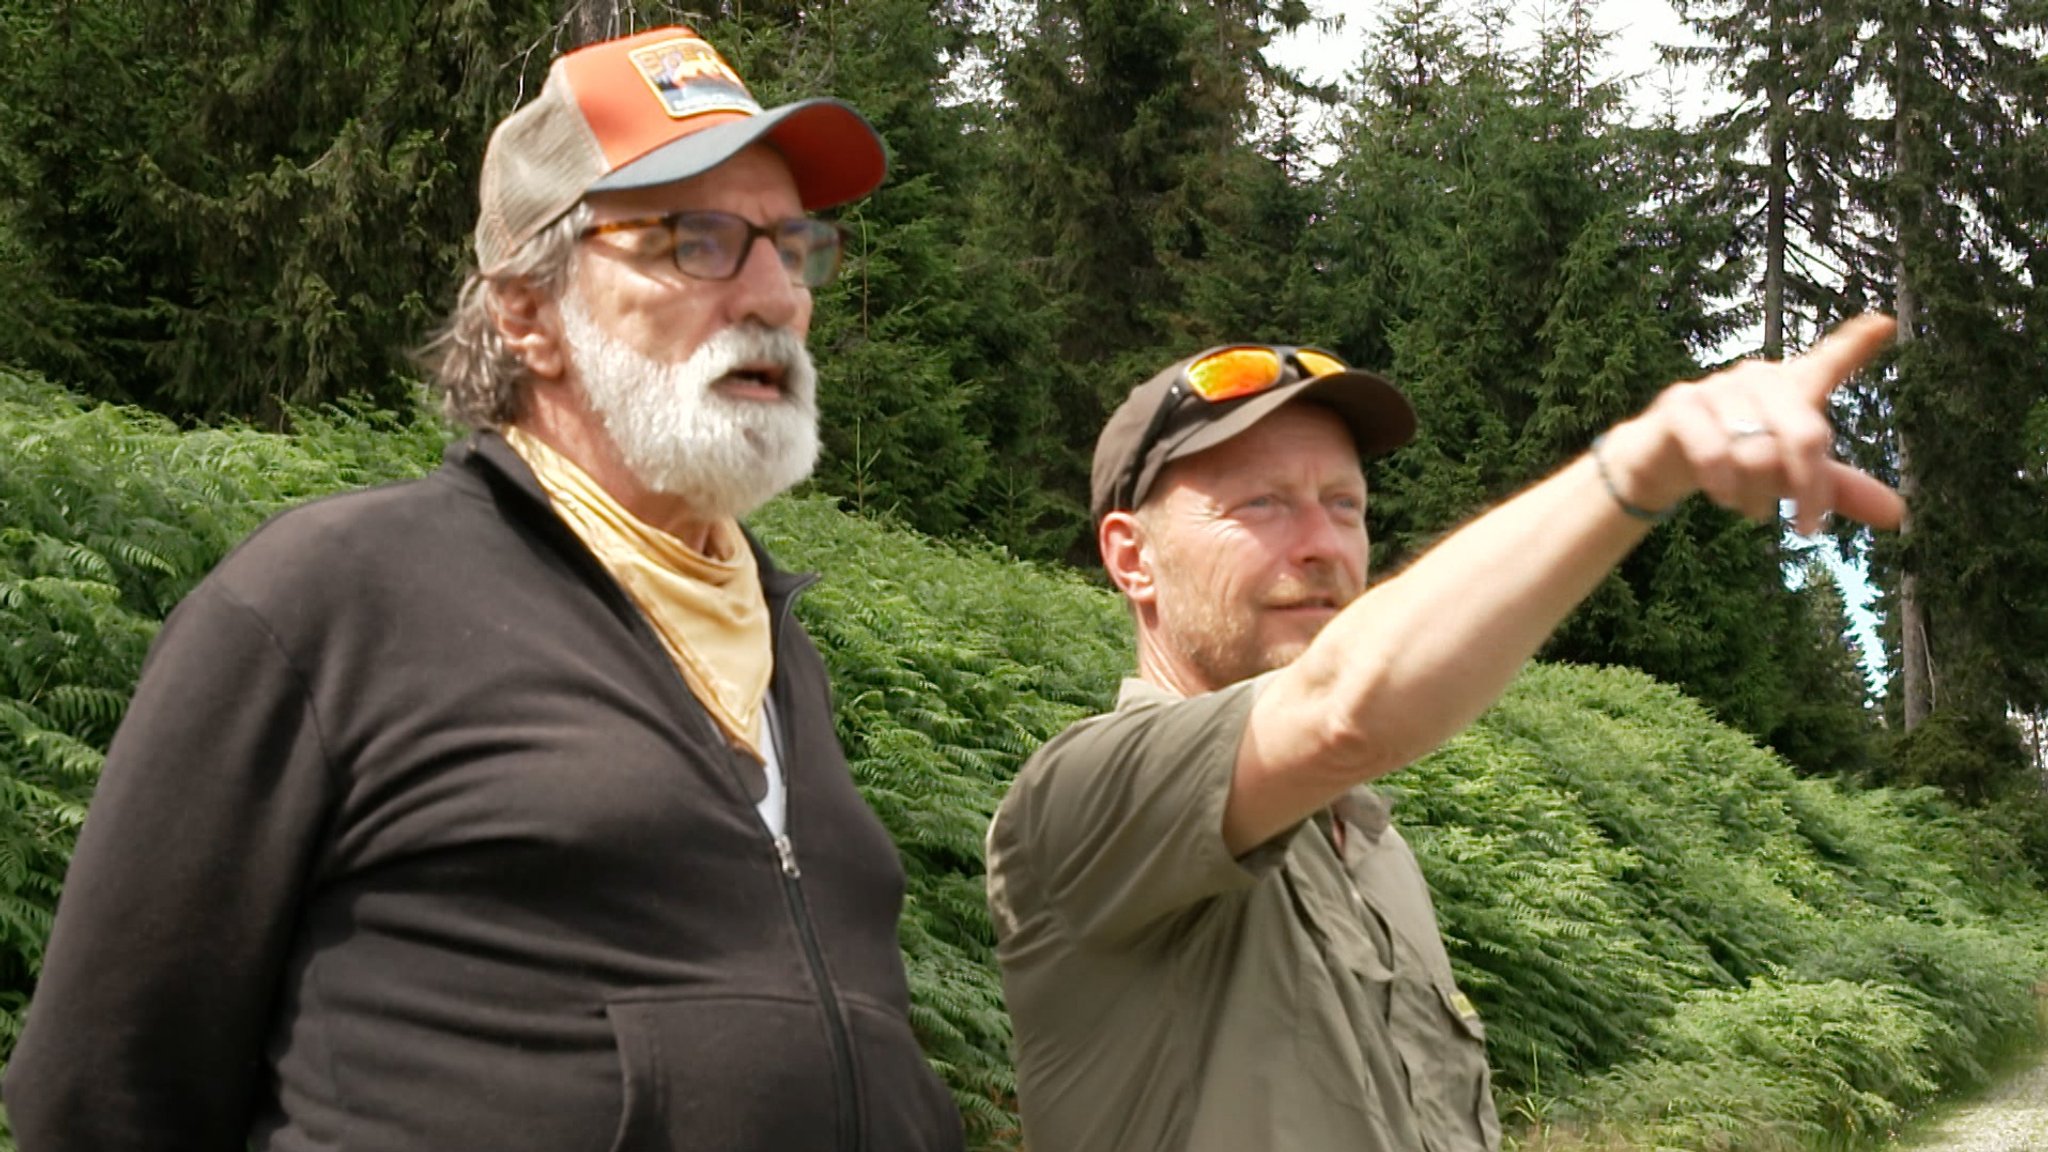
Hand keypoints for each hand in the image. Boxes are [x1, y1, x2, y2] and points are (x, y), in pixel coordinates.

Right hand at [1603, 314, 1903, 535]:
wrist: (1661, 460)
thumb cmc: (1738, 457)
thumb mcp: (1790, 475)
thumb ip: (1839, 490)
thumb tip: (1896, 514)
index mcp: (1793, 388)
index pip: (1829, 362)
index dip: (1856, 345)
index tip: (1885, 323)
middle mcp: (1759, 378)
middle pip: (1806, 434)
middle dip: (1809, 488)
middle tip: (1808, 528)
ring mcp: (1718, 387)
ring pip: (1758, 451)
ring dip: (1759, 494)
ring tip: (1754, 511)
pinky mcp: (1681, 404)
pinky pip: (1714, 452)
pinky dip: (1725, 485)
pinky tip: (1725, 499)